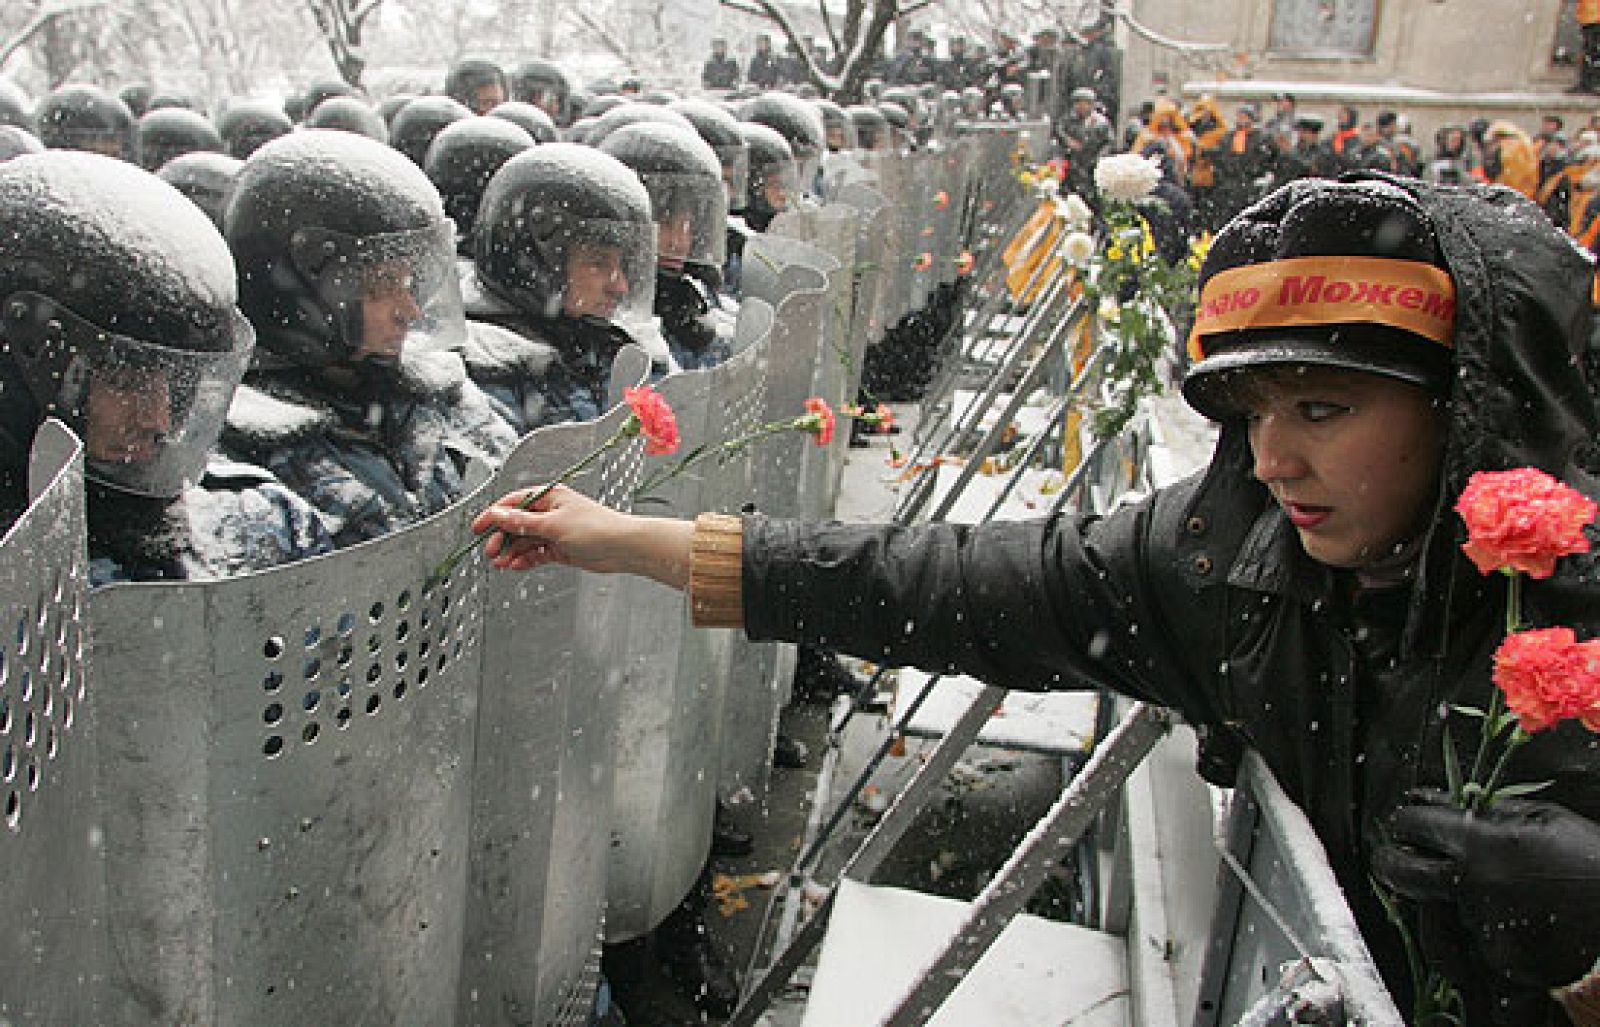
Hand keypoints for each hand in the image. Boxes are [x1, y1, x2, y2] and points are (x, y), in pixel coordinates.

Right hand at [469, 485, 692, 587]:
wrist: (623, 547)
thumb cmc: (597, 528)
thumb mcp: (553, 524)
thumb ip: (523, 522)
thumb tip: (498, 515)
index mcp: (550, 497)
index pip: (513, 503)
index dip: (494, 515)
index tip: (478, 528)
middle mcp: (551, 512)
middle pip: (516, 524)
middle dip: (502, 538)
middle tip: (491, 552)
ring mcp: (555, 531)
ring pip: (525, 541)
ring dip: (512, 551)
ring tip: (502, 563)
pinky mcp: (561, 549)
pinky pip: (536, 553)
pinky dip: (526, 559)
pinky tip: (516, 566)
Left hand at [1372, 789, 1599, 1016]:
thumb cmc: (1591, 862)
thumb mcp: (1544, 818)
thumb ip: (1487, 812)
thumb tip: (1438, 803)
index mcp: (1482, 844)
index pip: (1413, 825)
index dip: (1403, 820)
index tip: (1402, 821)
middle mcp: (1474, 887)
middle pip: (1400, 872)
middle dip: (1389, 860)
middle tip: (1390, 856)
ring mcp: (1483, 927)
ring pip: (1437, 913)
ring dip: (1443, 902)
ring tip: (1467, 893)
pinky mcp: (1499, 961)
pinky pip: (1471, 944)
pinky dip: (1479, 932)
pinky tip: (1505, 920)